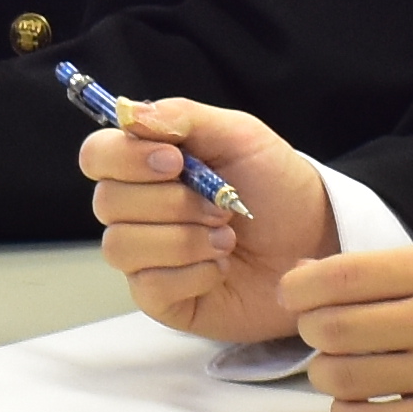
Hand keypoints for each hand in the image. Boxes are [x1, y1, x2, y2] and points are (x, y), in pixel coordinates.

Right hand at [91, 94, 337, 348]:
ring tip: (226, 237)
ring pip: (121, 246)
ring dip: (182, 240)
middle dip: (171, 202)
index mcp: (147, 164)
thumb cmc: (277, 186)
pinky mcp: (161, 298)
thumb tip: (130, 113)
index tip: (174, 161)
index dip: (125, 158)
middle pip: (107, 202)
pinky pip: (149, 287)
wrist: (316, 241)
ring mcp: (145, 256)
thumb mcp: (239, 135)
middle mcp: (137, 210)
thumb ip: (183, 116)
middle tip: (222, 205)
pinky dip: (192, 273)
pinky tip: (222, 268)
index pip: (96, 155)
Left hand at [276, 245, 412, 411]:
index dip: (299, 288)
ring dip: (326, 374)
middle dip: (310, 331)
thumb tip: (302, 276)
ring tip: (342, 367)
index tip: (293, 296)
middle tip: (321, 333)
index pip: (340, 275)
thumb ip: (379, 270)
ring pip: (341, 378)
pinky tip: (360, 401)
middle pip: (332, 328)